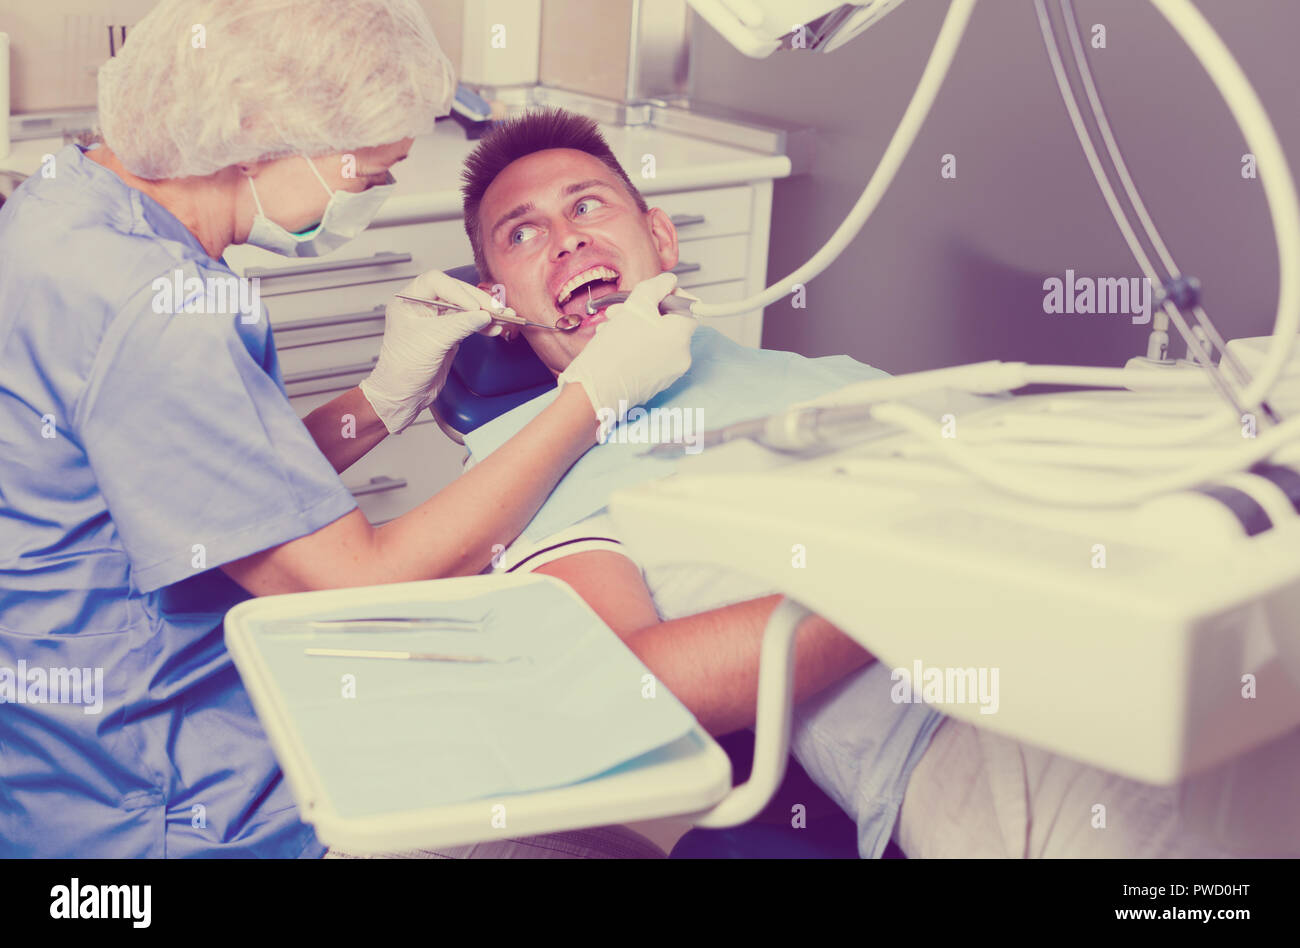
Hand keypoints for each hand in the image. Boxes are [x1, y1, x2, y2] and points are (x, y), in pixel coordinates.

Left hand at [359, 270, 507, 433]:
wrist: (403, 394)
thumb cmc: (402, 368)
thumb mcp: (432, 341)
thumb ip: (459, 325)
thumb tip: (483, 315)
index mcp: (408, 300)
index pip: (437, 282)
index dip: (458, 292)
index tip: (474, 308)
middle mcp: (422, 305)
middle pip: (455, 292)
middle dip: (478, 302)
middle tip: (496, 310)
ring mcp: (436, 319)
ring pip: (465, 307)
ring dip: (485, 313)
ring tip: (503, 319)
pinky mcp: (448, 332)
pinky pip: (469, 322)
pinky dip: (483, 325)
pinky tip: (494, 329)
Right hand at [558, 272, 696, 425]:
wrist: (597, 388)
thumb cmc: (615, 349)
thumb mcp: (637, 304)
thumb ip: (657, 286)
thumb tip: (669, 282)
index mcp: (682, 335)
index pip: (689, 307)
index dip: (669, 296)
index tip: (652, 295)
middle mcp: (682, 356)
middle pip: (669, 323)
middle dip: (644, 312)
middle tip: (620, 311)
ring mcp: (670, 372)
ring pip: (657, 339)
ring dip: (635, 328)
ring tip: (611, 328)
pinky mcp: (656, 383)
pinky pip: (651, 357)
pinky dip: (636, 347)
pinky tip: (615, 345)